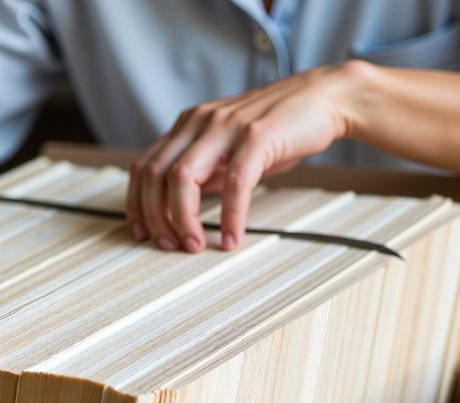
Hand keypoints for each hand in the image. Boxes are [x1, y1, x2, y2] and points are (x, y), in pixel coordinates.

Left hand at [127, 63, 362, 252]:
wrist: (322, 99)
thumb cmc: (277, 129)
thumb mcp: (229, 150)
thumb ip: (204, 172)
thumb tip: (181, 208)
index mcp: (188, 125)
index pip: (144, 166)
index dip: (137, 204)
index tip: (141, 233)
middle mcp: (200, 121)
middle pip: (155, 175)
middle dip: (156, 217)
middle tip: (169, 245)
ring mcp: (226, 126)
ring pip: (183, 178)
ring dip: (183, 219)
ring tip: (195, 246)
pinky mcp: (256, 137)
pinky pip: (233, 183)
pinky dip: (229, 216)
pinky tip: (232, 238)